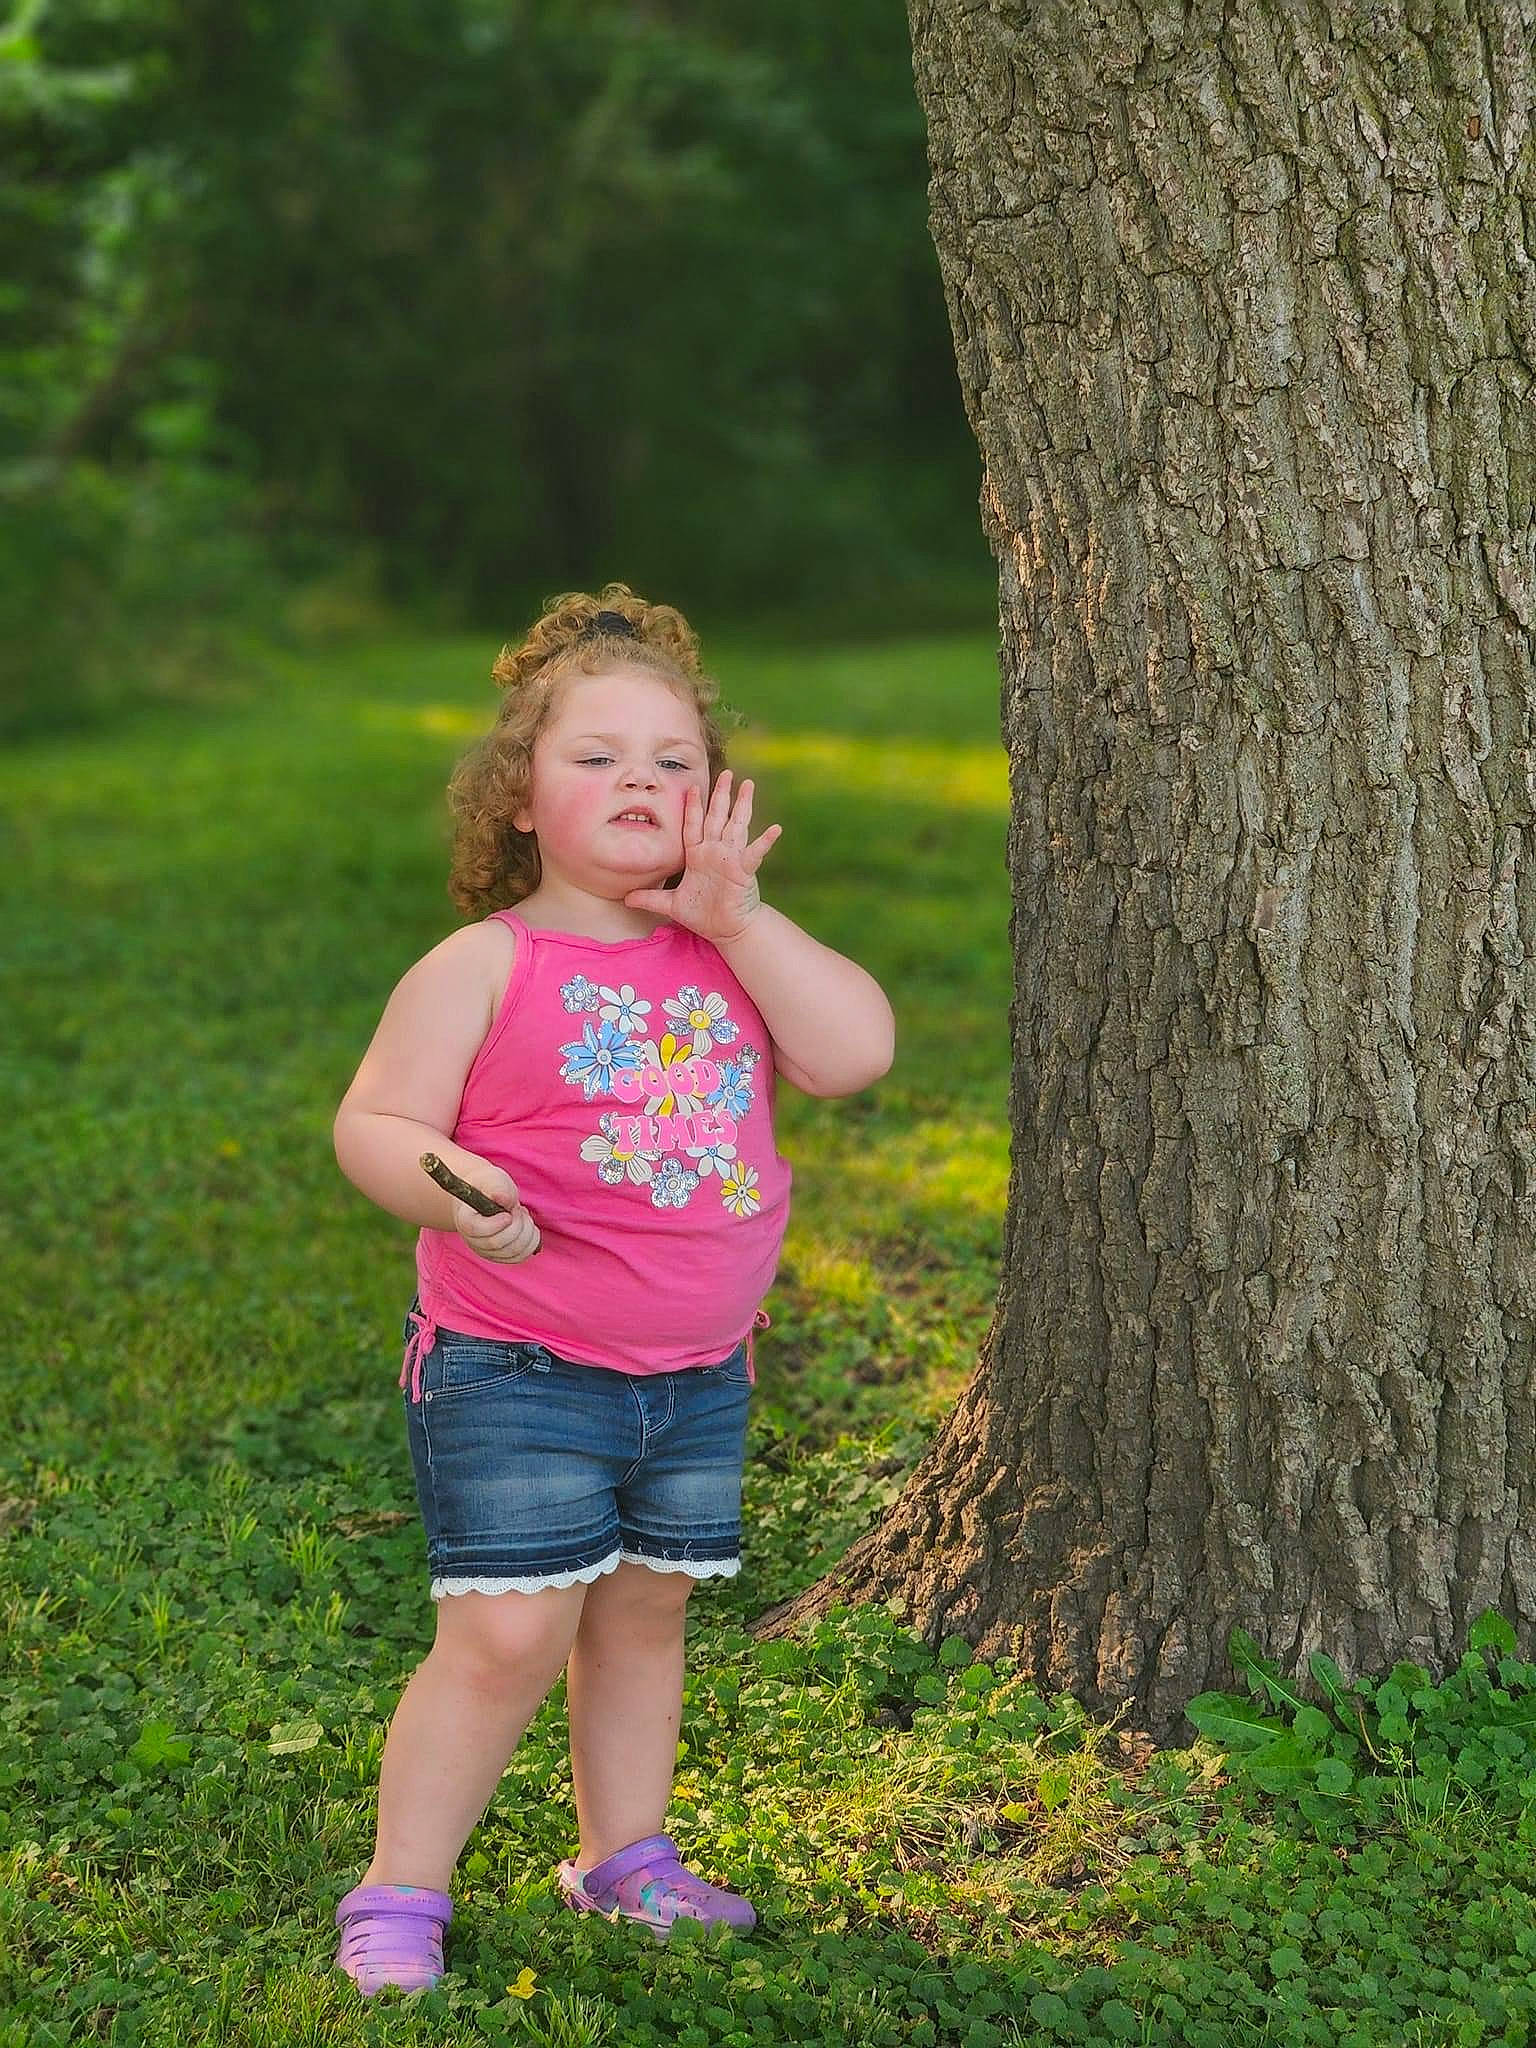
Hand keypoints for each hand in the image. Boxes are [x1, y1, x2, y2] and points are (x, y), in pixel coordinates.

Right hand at [451, 1160, 540, 1262]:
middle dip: (516, 1224)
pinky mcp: (501, 1256)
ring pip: (513, 1252)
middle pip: (497, 1243)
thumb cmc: (489, 1185)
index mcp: (465, 1219)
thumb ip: (498, 1188)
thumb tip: (504, 1199)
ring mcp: (486, 1251)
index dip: (496, 1224)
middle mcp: (472, 1240)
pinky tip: (527, 1226)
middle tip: (518, 1208)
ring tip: (522, 1215)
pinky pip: (520, 1256)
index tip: (508, 1214)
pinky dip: (531, 1240)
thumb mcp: (492, 1179)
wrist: (488, 1195)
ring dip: (526, 1231)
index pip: (476, 1230)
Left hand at [624, 771, 780, 943]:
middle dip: (721, 795)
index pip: (694, 825)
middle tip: (727, 772)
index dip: (693, 807)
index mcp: (698, 855)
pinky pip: (755, 853)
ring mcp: (731, 859)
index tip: (692, 787)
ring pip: (737, 826)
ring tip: (748, 785)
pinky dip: (765, 841)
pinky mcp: (743, 871)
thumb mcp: (672, 905)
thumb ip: (650, 898)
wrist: (727, 930)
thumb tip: (626, 898)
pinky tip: (775, 828)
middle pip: (717, 817)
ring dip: (743, 805)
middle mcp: (715, 852)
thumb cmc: (703, 915)